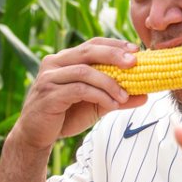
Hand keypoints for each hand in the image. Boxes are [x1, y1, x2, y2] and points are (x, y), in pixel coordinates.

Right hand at [8, 38, 147, 149]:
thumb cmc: (65, 116)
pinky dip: (98, 95)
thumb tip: (145, 95)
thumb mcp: (96, 105)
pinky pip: (78, 90)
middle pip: (88, 51)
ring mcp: (49, 78)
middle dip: (113, 55)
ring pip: (84, 71)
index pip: (92, 44)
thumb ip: (117, 98)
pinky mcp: (48, 94)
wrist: (36, 136)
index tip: (136, 50)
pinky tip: (111, 105)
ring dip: (108, 83)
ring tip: (124, 96)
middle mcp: (54, 63)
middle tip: (134, 63)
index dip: (114, 45)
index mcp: (64, 59)